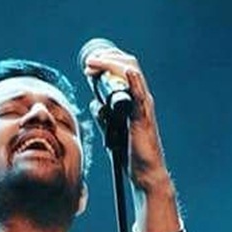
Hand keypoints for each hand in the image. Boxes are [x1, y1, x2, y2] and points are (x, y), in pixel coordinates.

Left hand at [82, 46, 172, 197]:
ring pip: (132, 74)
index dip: (106, 63)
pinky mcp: (143, 118)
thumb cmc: (131, 152)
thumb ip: (104, 116)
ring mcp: (143, 106)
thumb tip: (93, 103)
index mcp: (133, 100)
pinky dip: (134, 81)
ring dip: (111, 65)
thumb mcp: (112, 130)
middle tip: (88, 62)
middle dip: (107, 59)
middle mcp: (141, 99)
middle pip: (128, 66)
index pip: (123, 71)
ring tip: (93, 64)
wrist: (144, 171)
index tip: (88, 65)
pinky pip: (140, 96)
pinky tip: (127, 71)